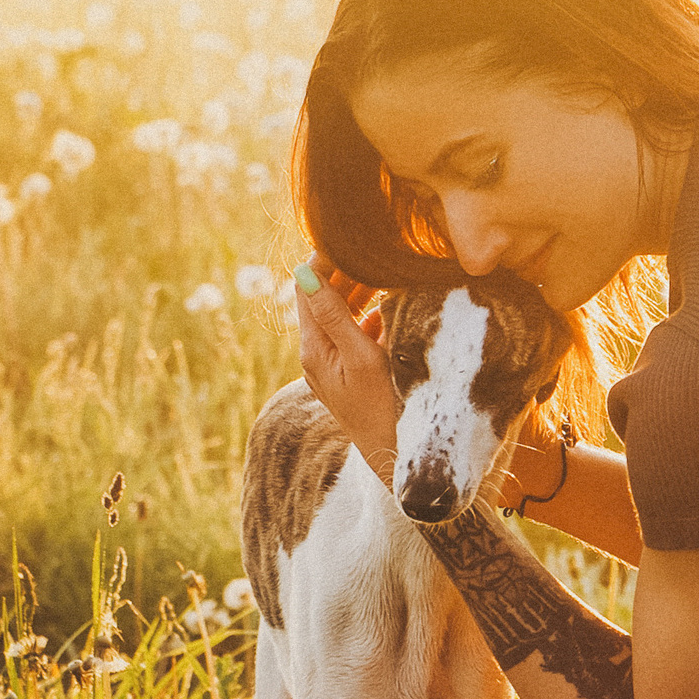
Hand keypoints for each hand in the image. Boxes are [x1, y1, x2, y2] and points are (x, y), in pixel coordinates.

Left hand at [292, 250, 398, 470]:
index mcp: (313, 348)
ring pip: (339, 314)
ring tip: (387, 272)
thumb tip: (303, 272)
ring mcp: (332, 364)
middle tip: (377, 252)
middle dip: (345, 272)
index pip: (307, 287)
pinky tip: (392, 308)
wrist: (394, 458)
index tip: (353, 240)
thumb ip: (335, 315)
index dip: (325, 260)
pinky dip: (369, 315)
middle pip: (321, 298)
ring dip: (359, 291)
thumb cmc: (383, 409)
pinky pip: (353, 333)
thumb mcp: (361, 358)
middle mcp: (316, 355)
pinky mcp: (349, 373)